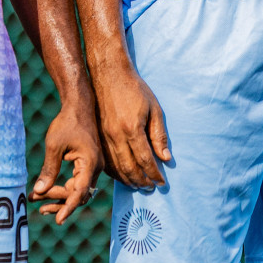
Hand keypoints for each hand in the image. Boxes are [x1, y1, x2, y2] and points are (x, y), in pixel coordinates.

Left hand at [30, 96, 102, 224]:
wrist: (78, 106)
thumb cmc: (67, 123)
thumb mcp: (54, 146)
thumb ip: (48, 170)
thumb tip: (39, 191)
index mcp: (90, 163)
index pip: (80, 192)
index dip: (68, 207)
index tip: (58, 220)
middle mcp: (96, 168)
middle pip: (78, 195)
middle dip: (58, 202)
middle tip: (37, 205)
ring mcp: (93, 167)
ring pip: (77, 190)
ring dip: (59, 196)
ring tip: (37, 200)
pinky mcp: (87, 165)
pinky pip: (77, 182)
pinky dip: (62, 187)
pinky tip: (45, 190)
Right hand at [93, 61, 170, 188]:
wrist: (109, 74)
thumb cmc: (135, 89)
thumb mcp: (154, 108)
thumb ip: (159, 135)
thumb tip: (166, 158)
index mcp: (131, 128)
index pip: (145, 160)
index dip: (154, 174)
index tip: (162, 182)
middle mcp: (115, 136)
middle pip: (129, 168)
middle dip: (142, 181)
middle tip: (151, 188)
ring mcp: (103, 136)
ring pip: (115, 167)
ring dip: (128, 180)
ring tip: (139, 185)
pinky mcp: (97, 135)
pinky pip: (105, 160)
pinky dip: (114, 172)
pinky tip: (122, 176)